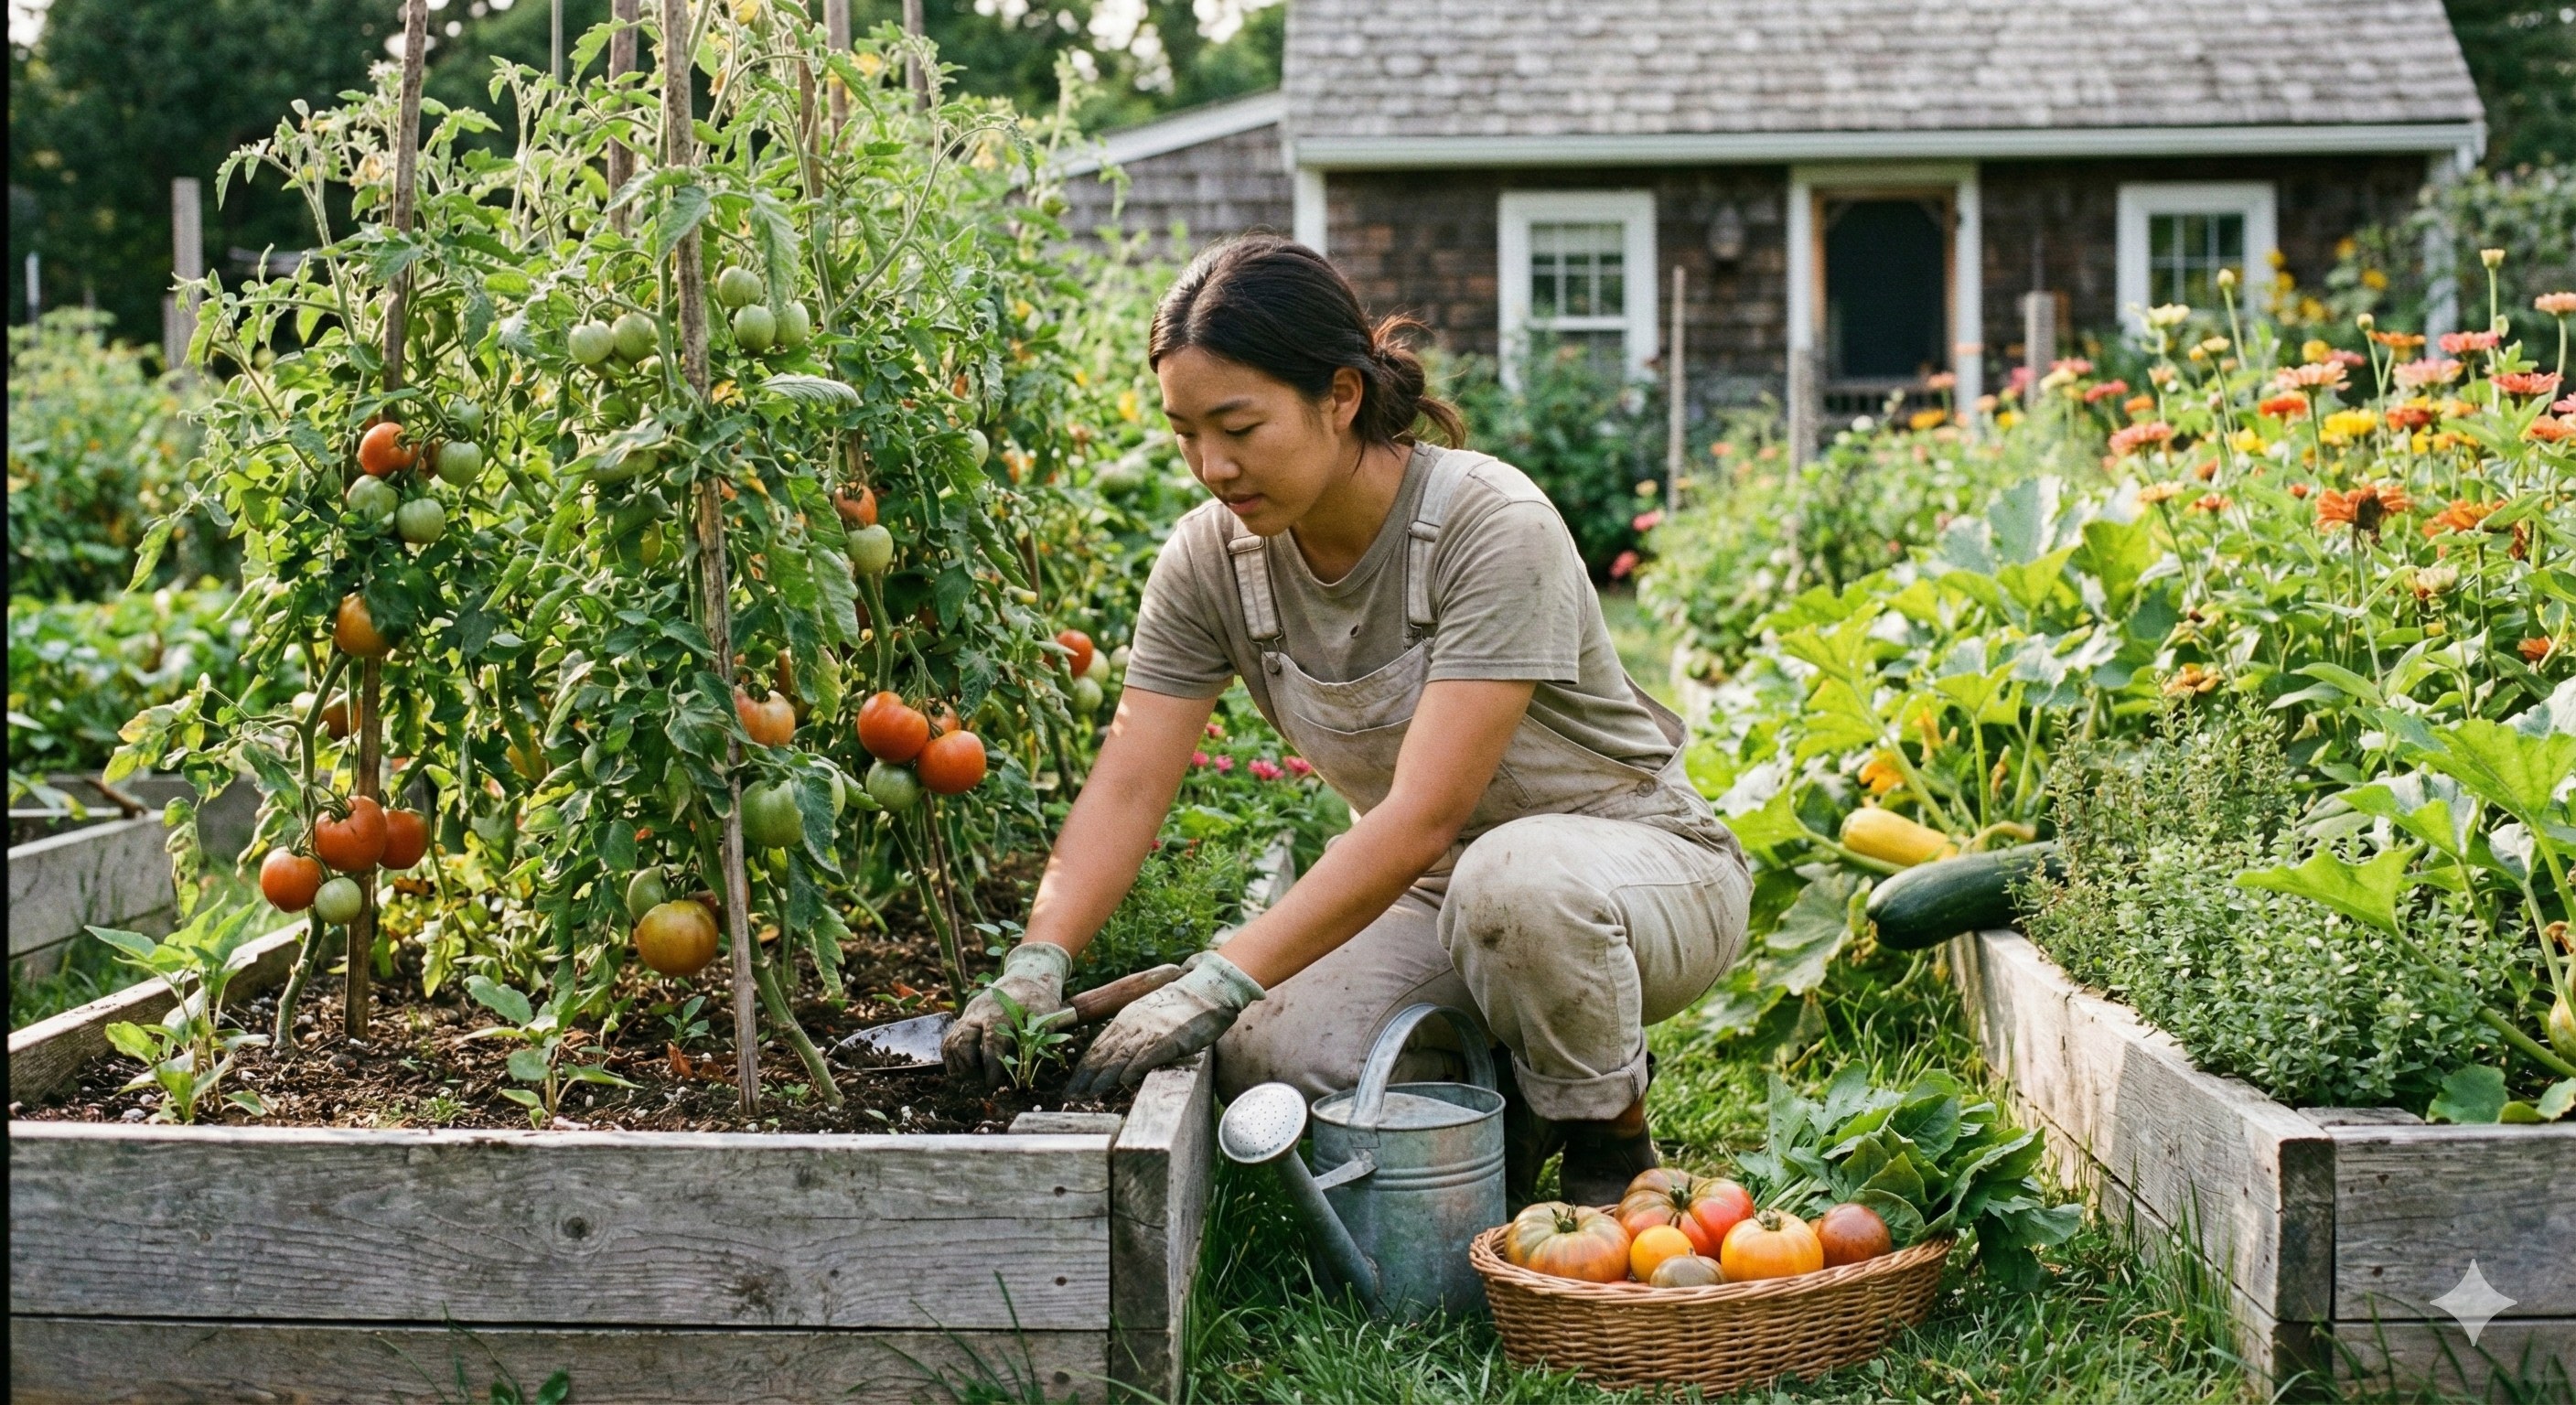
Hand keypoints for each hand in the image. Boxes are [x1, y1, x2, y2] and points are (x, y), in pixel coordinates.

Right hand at [942, 943, 1071, 1086]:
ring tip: (973, 1080)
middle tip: (981, 1084)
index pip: (991, 1043)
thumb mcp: (1046, 1018)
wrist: (1024, 981)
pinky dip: (953, 1060)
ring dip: (960, 1066)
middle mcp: (977, 1014)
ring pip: (952, 1043)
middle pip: (962, 1042)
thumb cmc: (1037, 1003)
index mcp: (999, 1013)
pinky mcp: (962, 1021)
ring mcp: (967, 1016)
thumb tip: (1031, 1069)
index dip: (990, 1067)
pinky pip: (949, 1042)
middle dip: (970, 1067)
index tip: (991, 1085)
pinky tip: (965, 1072)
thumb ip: (1038, 1042)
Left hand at [1067, 951, 1263, 1097]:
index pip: (1097, 1046)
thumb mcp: (1147, 1016)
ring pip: (1120, 1055)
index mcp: (1125, 1019)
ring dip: (1104, 1076)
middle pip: (1103, 1053)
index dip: (1083, 1067)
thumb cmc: (1179, 1007)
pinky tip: (1123, 1081)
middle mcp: (1133, 1024)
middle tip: (1073, 1095)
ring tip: (1090, 1093)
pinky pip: (1147, 1055)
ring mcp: (1150, 1030)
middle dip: (1087, 1076)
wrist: (1205, 989)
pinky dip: (1133, 1069)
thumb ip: (1132, 1034)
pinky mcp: (1169, 1037)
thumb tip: (1116, 1058)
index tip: (1072, 1084)